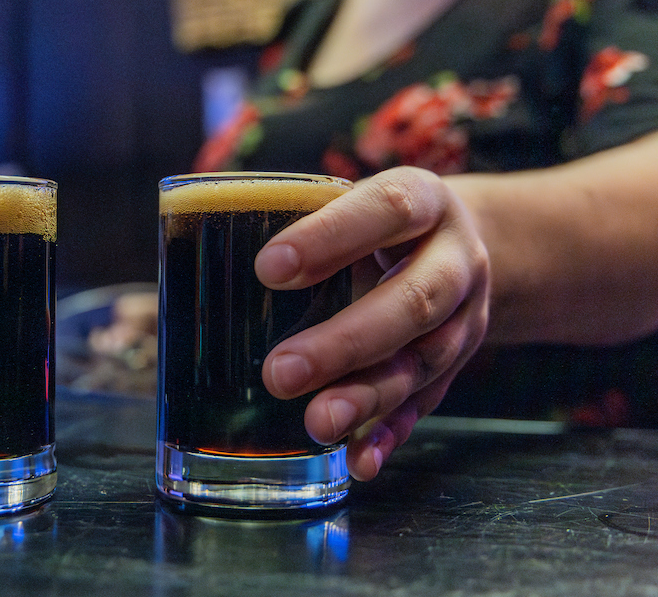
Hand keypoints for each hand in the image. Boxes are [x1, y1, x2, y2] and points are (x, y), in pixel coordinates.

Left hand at [255, 167, 489, 481]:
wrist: (463, 241)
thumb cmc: (379, 219)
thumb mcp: (355, 197)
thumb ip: (298, 217)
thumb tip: (192, 249)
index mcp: (425, 201)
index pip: (387, 210)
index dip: (331, 238)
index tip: (266, 269)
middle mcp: (456, 260)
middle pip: (413, 302)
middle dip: (346, 342)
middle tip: (280, 373)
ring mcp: (465, 316)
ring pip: (422, 361)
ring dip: (367, 397)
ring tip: (316, 423)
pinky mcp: (458, 363)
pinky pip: (428, 403)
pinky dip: (392, 434)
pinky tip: (358, 459)